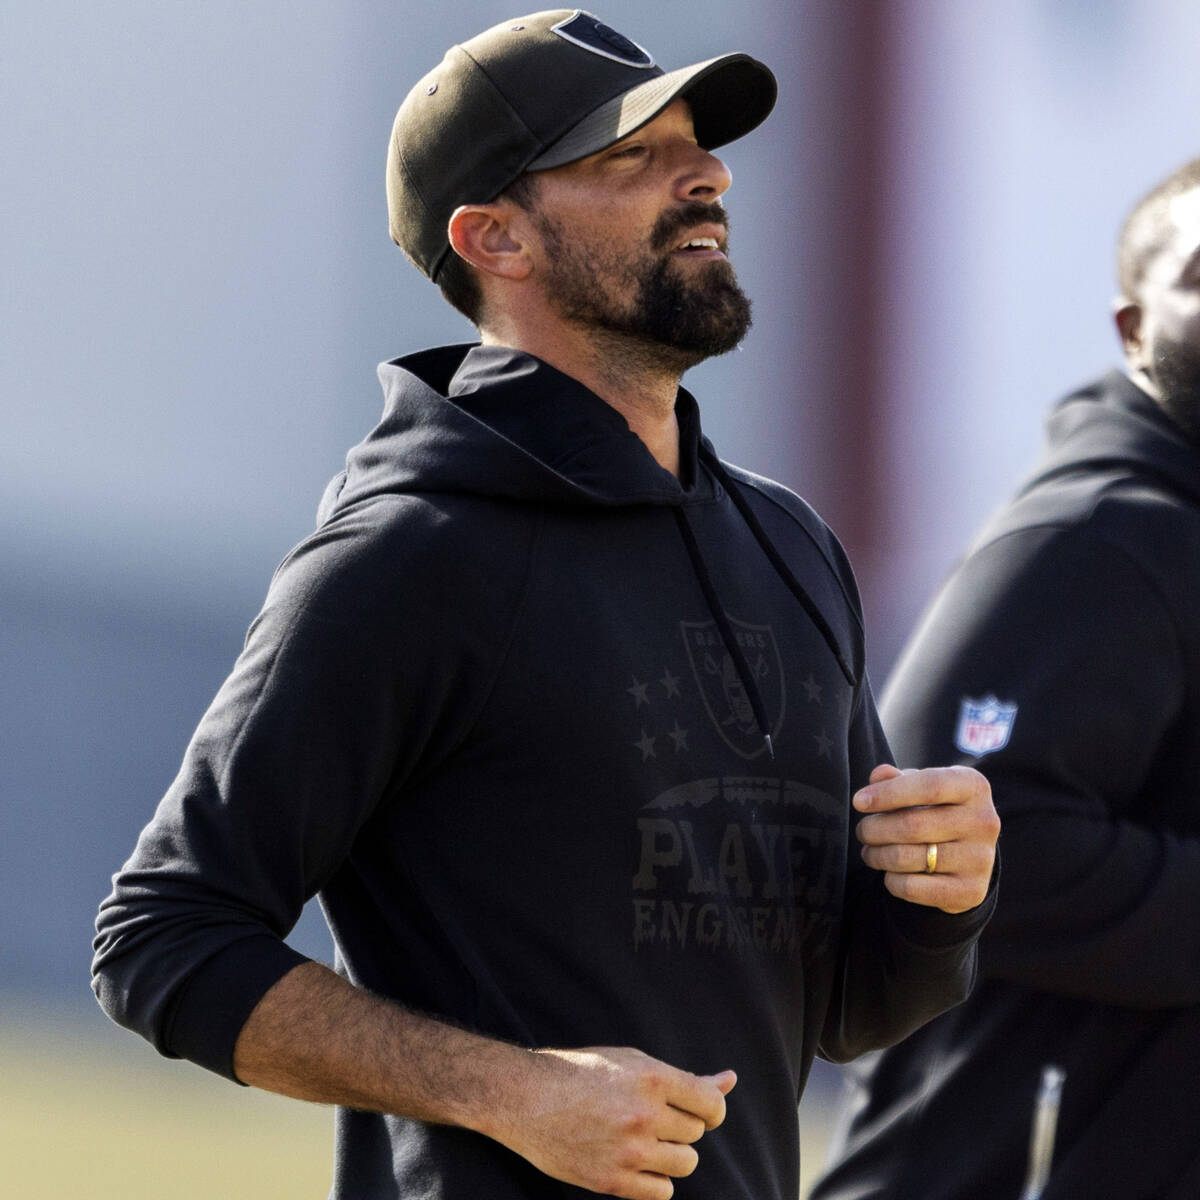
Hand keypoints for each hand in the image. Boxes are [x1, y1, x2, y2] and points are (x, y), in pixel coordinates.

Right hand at [491, 1045, 735, 1199]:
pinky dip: (655, 1180)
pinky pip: (662, 1192)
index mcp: (652, 1079)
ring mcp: (628, 1152)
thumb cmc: (582, 1073)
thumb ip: (684, 1079)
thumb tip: (729, 1080)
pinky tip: (635, 1162)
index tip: (696, 1109)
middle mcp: (644, 1115)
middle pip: (696, 1133)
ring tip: (643, 1139)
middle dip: (680, 1126)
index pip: (712, 1105)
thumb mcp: (633, 1062)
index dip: (710, 1109)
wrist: (525, 1098)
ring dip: (671, 1154)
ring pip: (684, 1164)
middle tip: (650, 1116)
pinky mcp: (612, 1182)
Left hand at [853, 763, 998, 912]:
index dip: (888, 793)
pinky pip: (911, 887)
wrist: (968, 855)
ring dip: (876, 855)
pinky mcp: (970, 892)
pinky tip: (890, 872)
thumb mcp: (921, 787)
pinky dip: (890, 880)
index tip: (859, 801)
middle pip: (911, 825)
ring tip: (870, 850)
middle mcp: (983, 822)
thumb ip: (897, 778)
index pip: (929, 786)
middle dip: (873, 829)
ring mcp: (981, 860)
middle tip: (862, 831)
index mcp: (973, 786)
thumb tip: (879, 776)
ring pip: (906, 857)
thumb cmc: (935, 809)